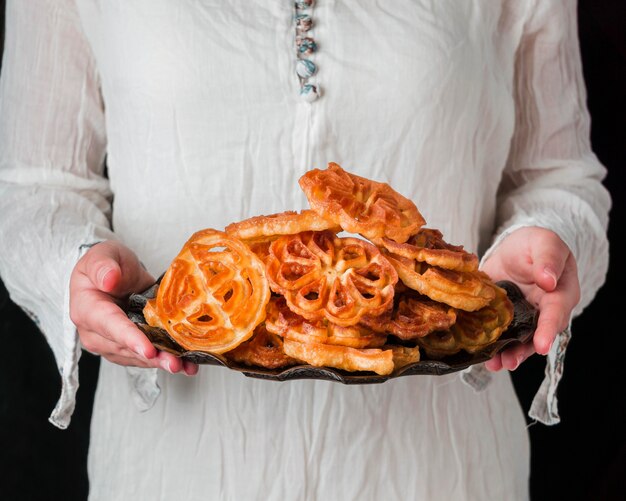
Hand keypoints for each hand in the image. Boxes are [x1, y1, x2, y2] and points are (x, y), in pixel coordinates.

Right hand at [69, 240, 197, 375]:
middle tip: (175, 363)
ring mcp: (110, 343)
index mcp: (87, 309)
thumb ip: (103, 266)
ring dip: (161, 362)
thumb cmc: (108, 263)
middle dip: (152, 357)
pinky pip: (145, 357)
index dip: (130, 338)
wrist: (115, 273)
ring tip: (185, 366)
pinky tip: (187, 365)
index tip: (148, 349)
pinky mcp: (126, 348)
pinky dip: (165, 360)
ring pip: (137, 357)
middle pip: (126, 348)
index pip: (110, 326)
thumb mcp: (104, 254)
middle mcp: (95, 332)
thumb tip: (109, 280)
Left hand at [480, 227, 579, 370]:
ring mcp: (525, 318)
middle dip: (524, 350)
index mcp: (561, 293)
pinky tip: (483, 355)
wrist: (514, 248)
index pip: (556, 312)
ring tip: (495, 364)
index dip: (548, 329)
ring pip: (520, 340)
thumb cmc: (534, 245)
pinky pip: (502, 334)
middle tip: (510, 362)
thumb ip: (548, 259)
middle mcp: (545, 311)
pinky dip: (493, 345)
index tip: (541, 345)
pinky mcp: (506, 319)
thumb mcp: (544, 243)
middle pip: (538, 335)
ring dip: (508, 354)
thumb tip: (548, 281)